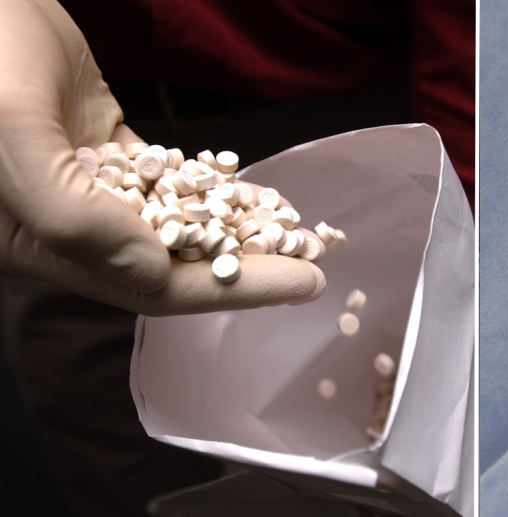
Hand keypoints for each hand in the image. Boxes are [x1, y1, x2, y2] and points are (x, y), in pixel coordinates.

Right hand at [0, 0, 323, 314]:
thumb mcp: (13, 133)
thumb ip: (73, 216)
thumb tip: (153, 275)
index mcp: (35, 246)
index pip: (148, 287)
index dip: (233, 290)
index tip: (305, 283)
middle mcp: (62, 228)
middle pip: (170, 263)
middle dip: (247, 264)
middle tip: (315, 256)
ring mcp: (85, 187)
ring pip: (172, 224)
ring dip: (235, 230)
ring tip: (297, 229)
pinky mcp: (100, 148)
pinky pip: (167, 182)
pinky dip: (211, 189)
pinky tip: (254, 194)